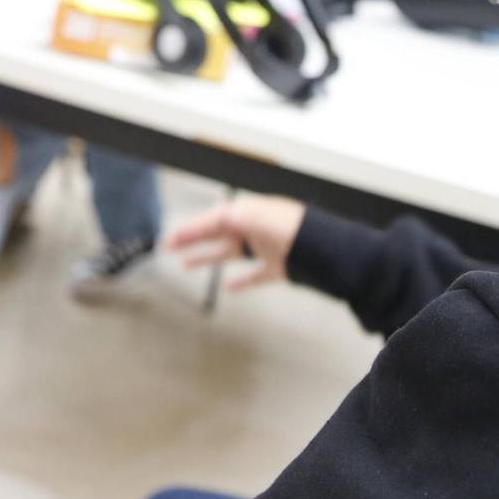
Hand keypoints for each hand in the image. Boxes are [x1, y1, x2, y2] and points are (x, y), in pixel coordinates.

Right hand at [167, 194, 306, 291]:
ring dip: (208, 257)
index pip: (215, 218)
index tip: (172, 240)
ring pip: (231, 253)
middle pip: (218, 233)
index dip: (192, 229)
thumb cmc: (296, 231)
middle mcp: (257, 228)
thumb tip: (222, 215)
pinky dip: (242, 282)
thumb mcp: (260, 218)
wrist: (328, 252)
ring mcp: (268, 248)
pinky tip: (229, 287)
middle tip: (170, 247)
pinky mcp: (279, 269)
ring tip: (186, 265)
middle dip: (194, 240)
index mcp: (252, 212)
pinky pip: (255, 275)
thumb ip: (237, 217)